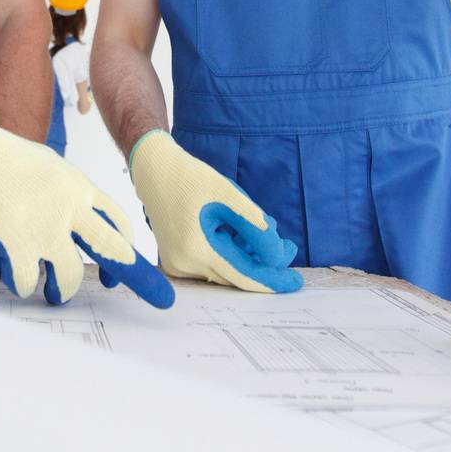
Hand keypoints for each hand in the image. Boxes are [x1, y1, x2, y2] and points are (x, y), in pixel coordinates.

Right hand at [0, 99, 173, 307]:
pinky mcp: (16, 240)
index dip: (125, 247)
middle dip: (118, 273)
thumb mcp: (44, 166)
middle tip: (107, 286)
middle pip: (109, 247)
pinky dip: (23, 285)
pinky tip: (18, 280)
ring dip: (62, 291)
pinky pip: (28, 280)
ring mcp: (44, 224)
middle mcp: (69, 204)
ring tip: (54, 294)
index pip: (117, 219)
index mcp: (77, 184)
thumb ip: (64, 192)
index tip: (127, 263)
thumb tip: (76, 218)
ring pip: (67, 274)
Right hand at [126, 130, 301, 293]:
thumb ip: (255, 226)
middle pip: (235, 274)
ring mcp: (177, 265)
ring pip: (225, 269)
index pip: (244, 274)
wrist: (154, 170)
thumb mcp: (229, 195)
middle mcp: (183, 264)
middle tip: (288, 247)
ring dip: (247, 255)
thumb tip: (277, 257)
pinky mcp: (176, 260)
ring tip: (265, 233)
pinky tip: (240, 235)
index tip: (296, 281)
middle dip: (264, 263)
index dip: (273, 279)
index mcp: (196, 249)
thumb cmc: (191, 178)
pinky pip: (212, 264)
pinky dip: (230, 252)